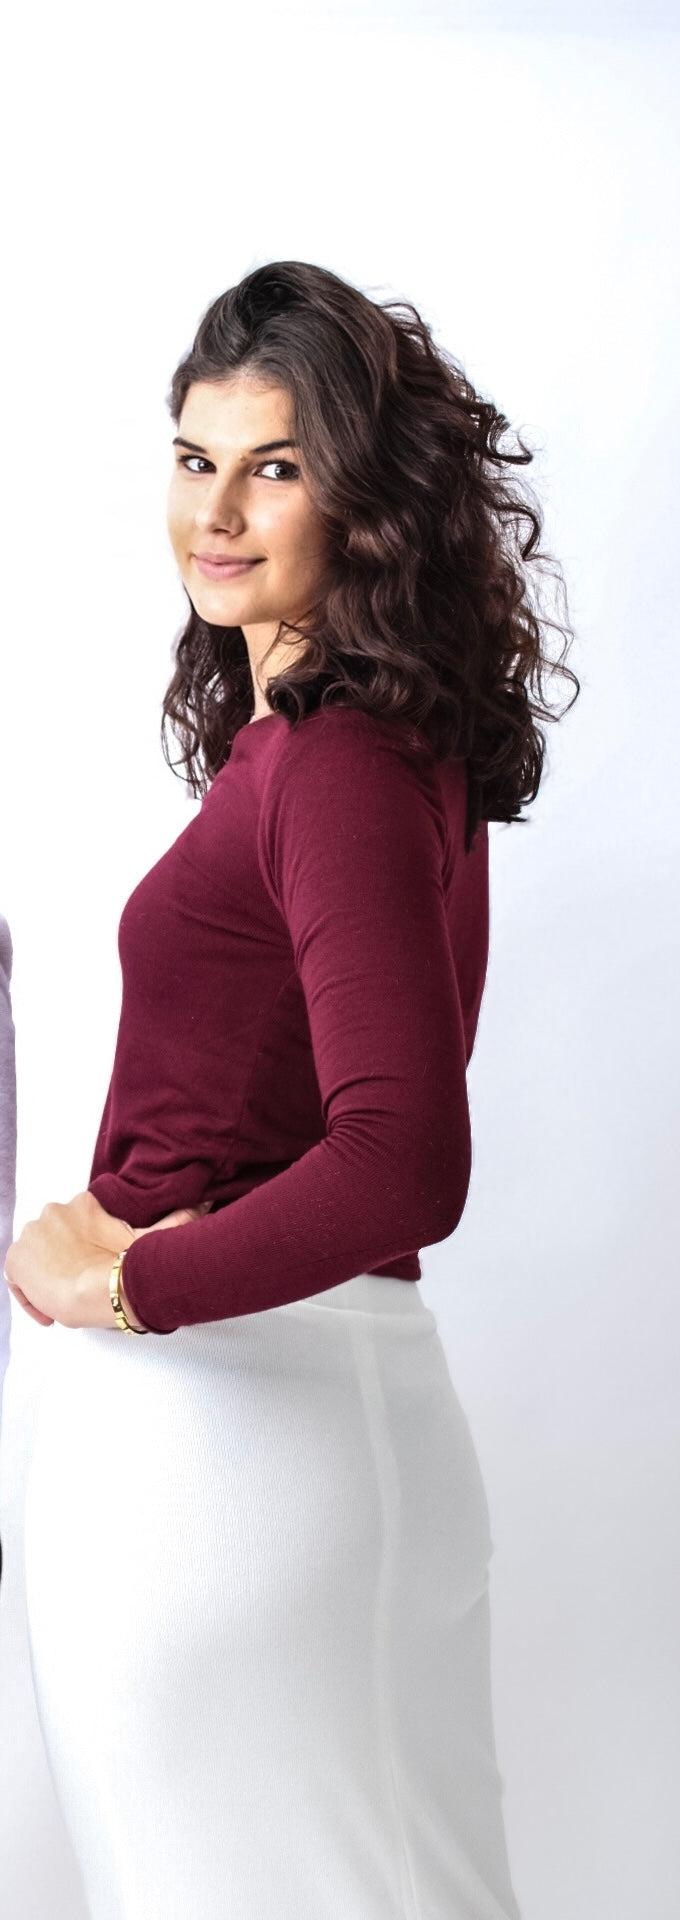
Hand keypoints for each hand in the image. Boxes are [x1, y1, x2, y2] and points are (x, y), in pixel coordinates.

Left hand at [3, 1189, 210, 1330]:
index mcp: (83, 1204)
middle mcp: (54, 1213)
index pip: (74, 1224)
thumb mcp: (154, 1238)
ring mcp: (33, 1235)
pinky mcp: (16, 1260)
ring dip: (47, 1278)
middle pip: (54, 1240)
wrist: (103, 1289)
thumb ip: (177, 1218)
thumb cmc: (128, 1267)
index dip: (83, 1249)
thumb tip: (205, 1203)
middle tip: (82, 1288)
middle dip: (65, 1263)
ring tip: (67, 1302)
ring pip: (35, 1258)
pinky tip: (49, 1312)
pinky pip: (18, 1279)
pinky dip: (30, 1296)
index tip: (93, 1268)